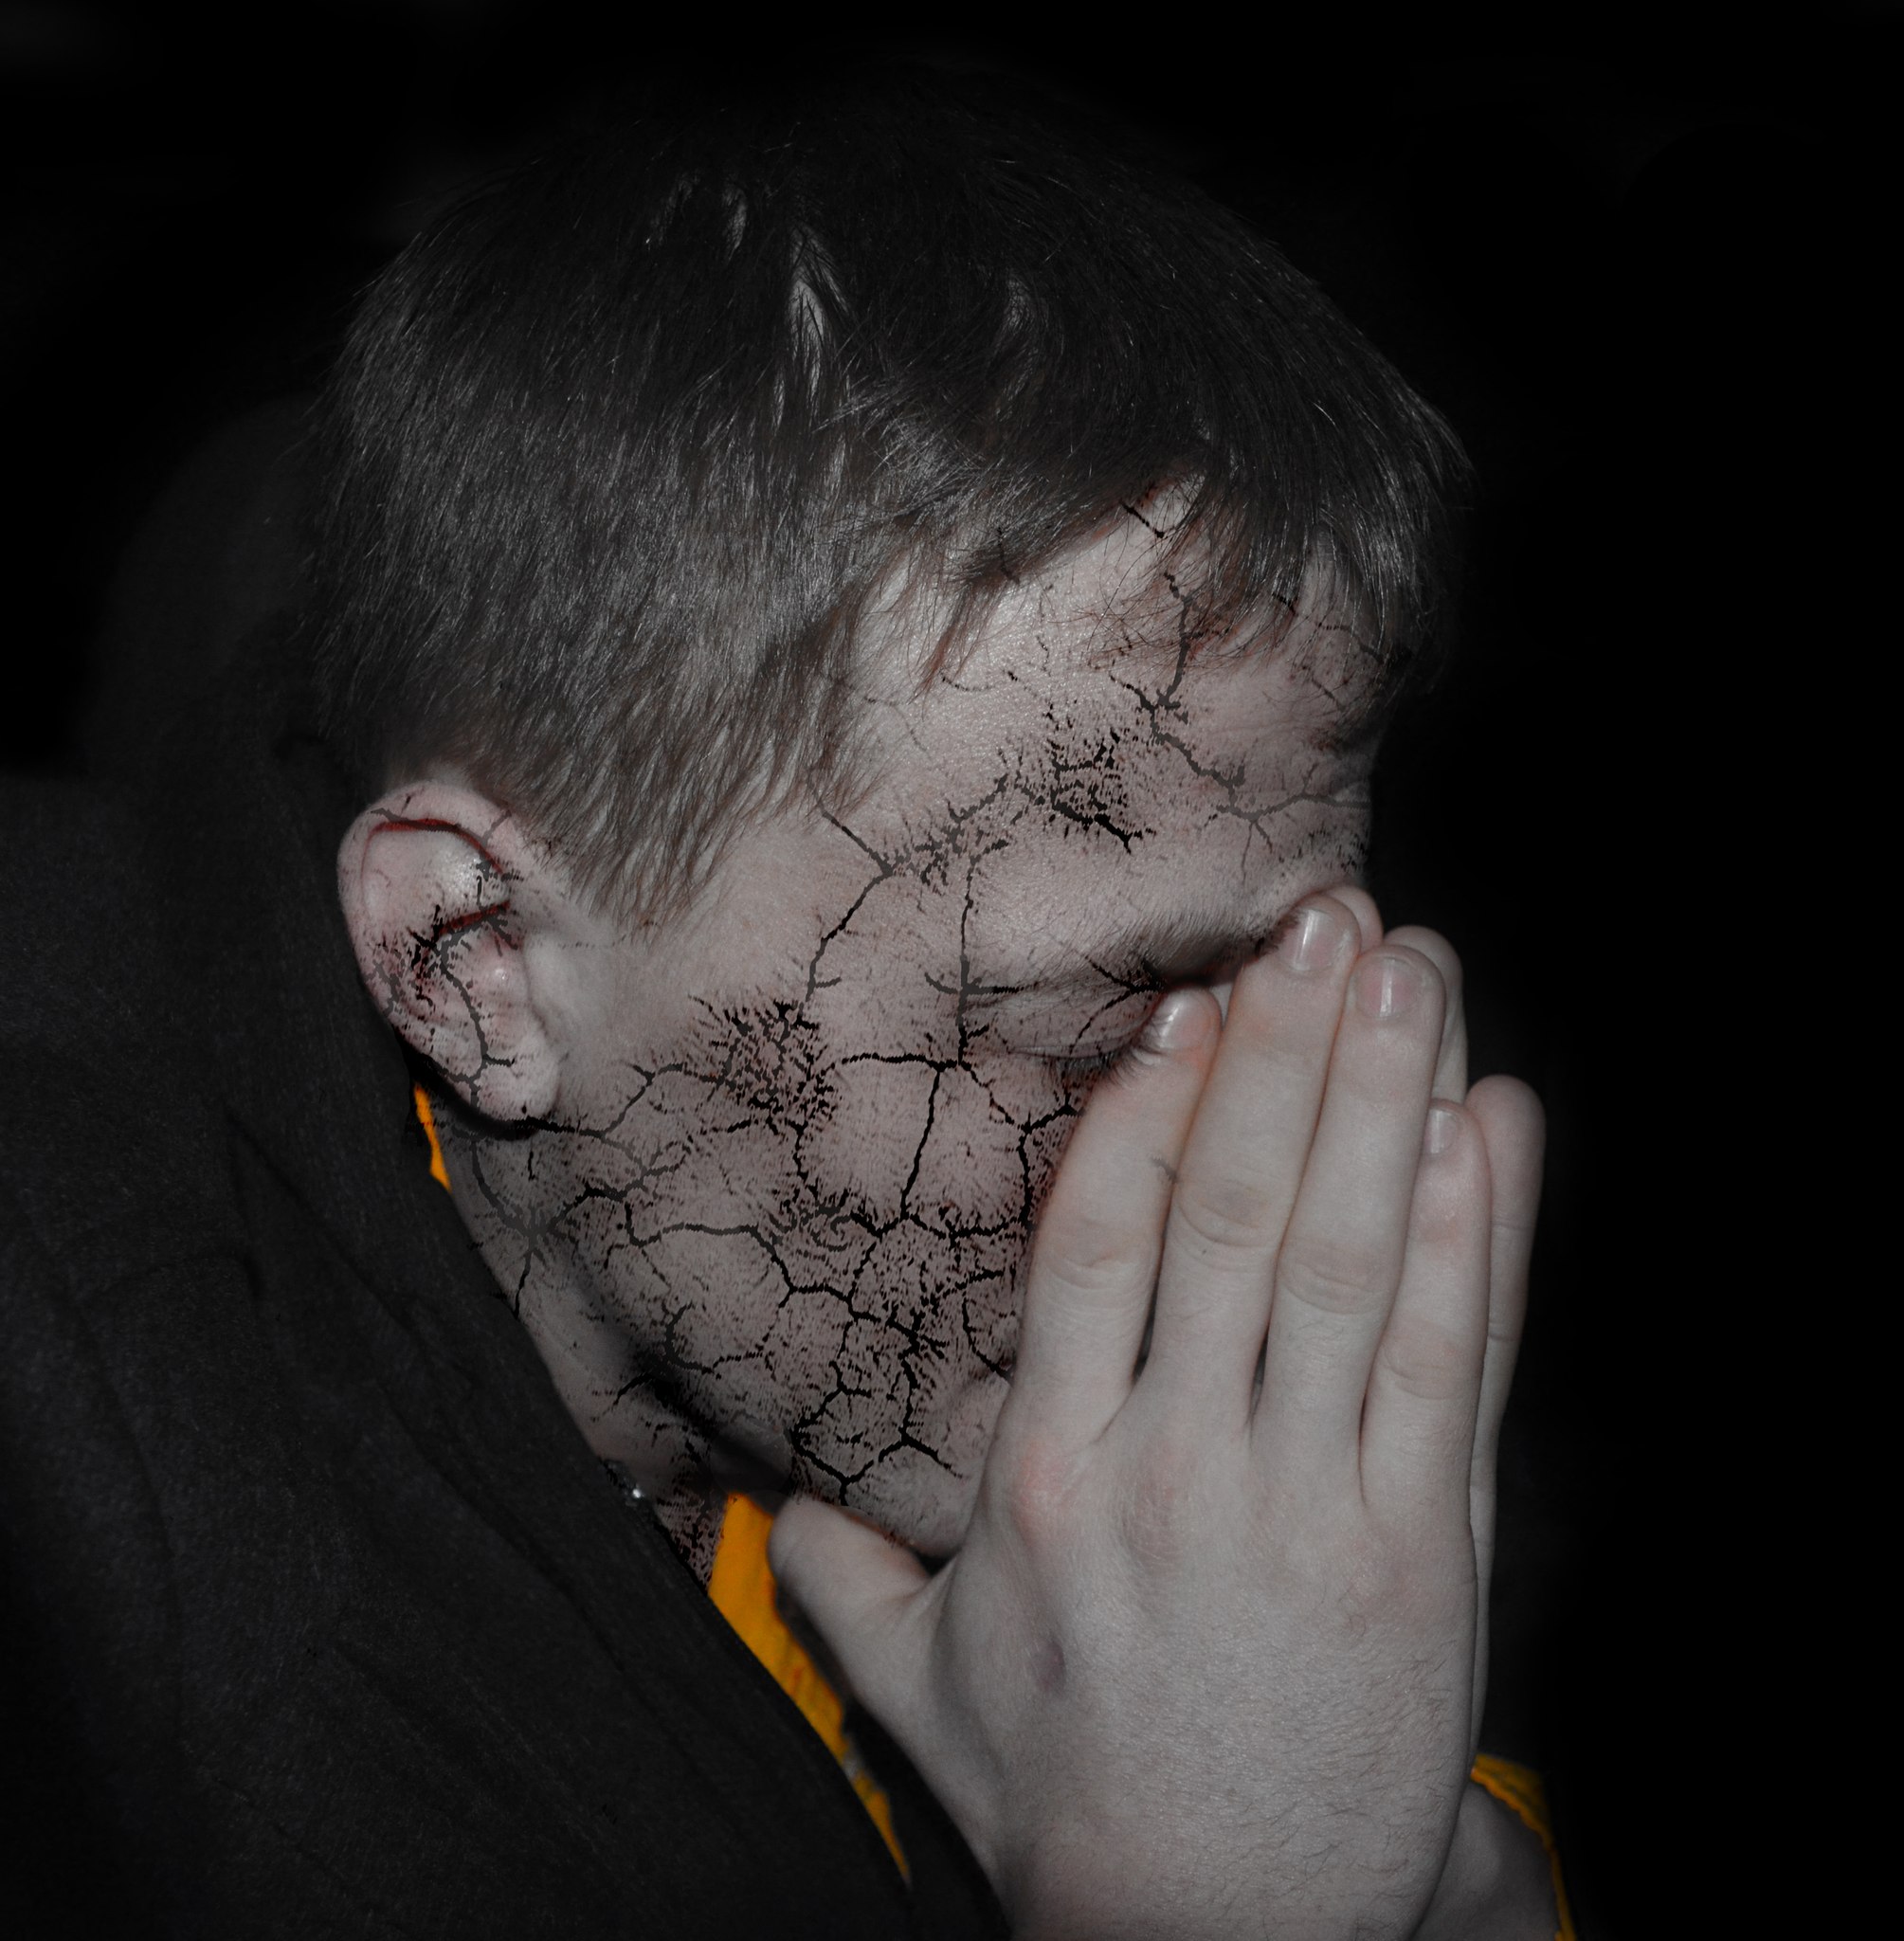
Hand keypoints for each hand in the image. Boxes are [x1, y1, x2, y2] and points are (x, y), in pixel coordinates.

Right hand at [771, 891, 1544, 1938]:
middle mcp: (1176, 1468)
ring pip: (1354, 1264)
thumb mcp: (921, 1696)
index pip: (1094, 1248)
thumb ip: (841, 1579)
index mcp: (1050, 1478)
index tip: (1185, 1003)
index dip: (1144, 1111)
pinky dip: (1478, 1236)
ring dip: (1386, 1099)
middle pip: (1236, 1218)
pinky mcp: (1419, 1552)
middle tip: (1322, 920)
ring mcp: (1308, 1504)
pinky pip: (1451, 1366)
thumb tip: (763, 1500)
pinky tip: (1486, 1122)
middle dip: (1284, 1052)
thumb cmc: (1068, 1797)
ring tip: (1410, 970)